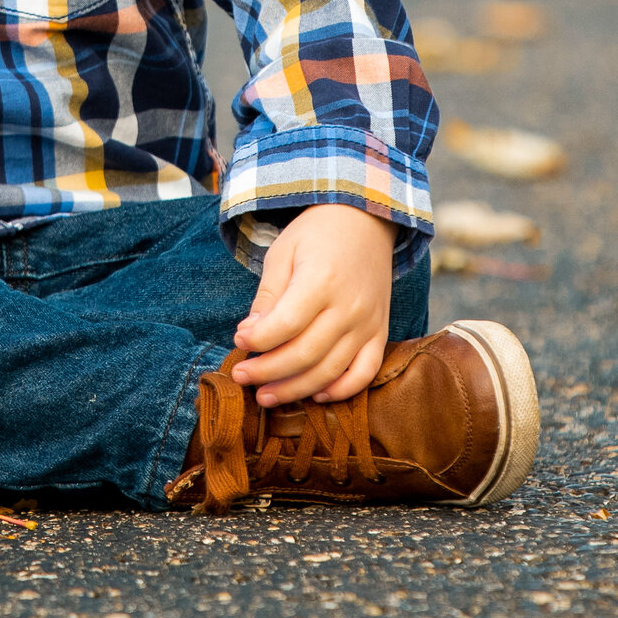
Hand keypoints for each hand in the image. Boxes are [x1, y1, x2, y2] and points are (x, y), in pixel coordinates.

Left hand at [227, 203, 396, 406]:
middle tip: (241, 376)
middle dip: (267, 371)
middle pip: (305, 354)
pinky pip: (365, 372)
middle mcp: (349, 306)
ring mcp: (368, 323)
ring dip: (296, 389)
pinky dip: (342, 390)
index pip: (286, 324)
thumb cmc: (317, 234)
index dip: (258, 339)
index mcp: (321, 280)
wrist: (365, 221)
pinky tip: (316, 395)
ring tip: (266, 396)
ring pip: (331, 371)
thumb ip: (268, 296)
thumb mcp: (283, 253)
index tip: (238, 340)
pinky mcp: (380, 332)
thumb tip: (249, 334)